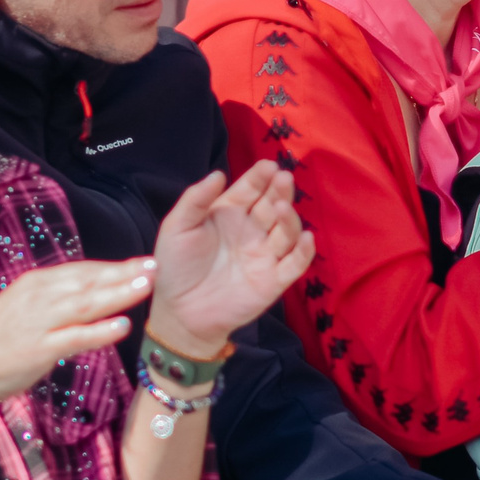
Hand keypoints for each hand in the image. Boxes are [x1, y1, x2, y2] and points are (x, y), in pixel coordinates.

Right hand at [0, 257, 155, 429]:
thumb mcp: (21, 308)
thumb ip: (52, 301)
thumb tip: (84, 294)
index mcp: (35, 284)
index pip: (82, 270)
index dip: (114, 266)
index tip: (143, 262)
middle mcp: (39, 297)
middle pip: (89, 282)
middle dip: (124, 274)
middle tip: (155, 267)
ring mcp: (39, 323)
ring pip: (86, 304)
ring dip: (118, 294)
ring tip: (146, 288)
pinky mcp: (39, 349)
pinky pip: (75, 338)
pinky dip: (99, 332)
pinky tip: (123, 327)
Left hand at [143, 163, 316, 361]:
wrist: (179, 313)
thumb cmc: (175, 267)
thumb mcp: (177, 227)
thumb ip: (195, 199)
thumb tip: (219, 173)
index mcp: (229, 214)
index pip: (250, 190)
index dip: (260, 177)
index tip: (269, 165)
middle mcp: (251, 231)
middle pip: (272, 206)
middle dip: (280, 191)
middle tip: (284, 178)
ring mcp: (264, 255)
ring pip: (286, 231)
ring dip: (289, 218)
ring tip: (282, 207)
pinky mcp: (274, 280)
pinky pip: (295, 264)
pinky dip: (304, 252)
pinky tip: (305, 238)